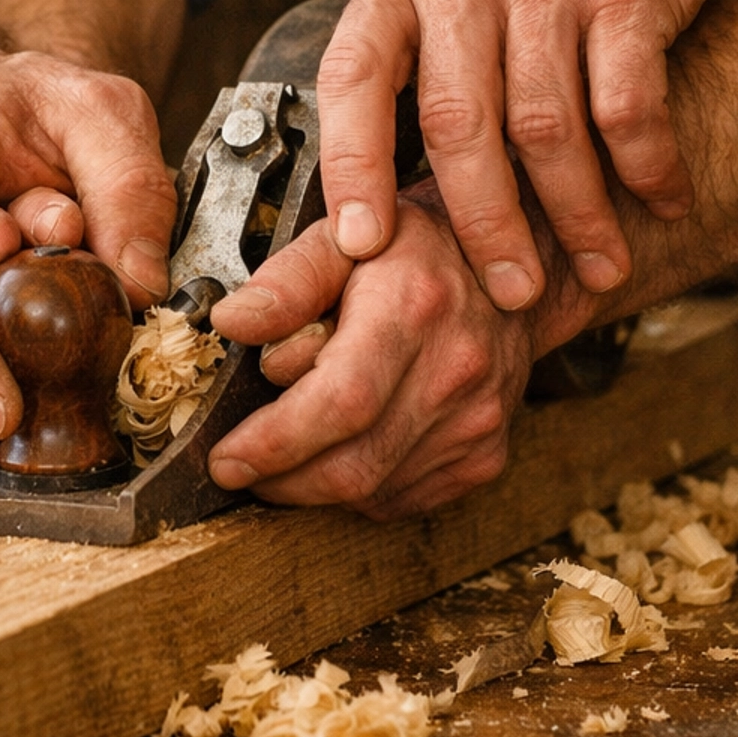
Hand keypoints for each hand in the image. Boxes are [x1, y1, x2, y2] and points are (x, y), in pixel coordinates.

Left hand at [205, 189, 543, 519]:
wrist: (510, 271)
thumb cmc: (416, 250)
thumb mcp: (344, 237)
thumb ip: (287, 280)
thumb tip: (232, 322)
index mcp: (414, 308)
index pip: (341, 402)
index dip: (276, 444)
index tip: (227, 458)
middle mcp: (455, 371)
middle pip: (354, 464)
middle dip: (281, 479)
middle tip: (239, 465)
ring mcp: (477, 421)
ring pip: (373, 491)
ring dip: (313, 486)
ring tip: (288, 450)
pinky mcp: (485, 455)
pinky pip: (402, 499)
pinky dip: (358, 490)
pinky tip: (342, 450)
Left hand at [313, 0, 737, 311]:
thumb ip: (417, 12)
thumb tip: (389, 131)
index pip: (354, 76)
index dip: (350, 168)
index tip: (358, 244)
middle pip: (458, 126)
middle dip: (482, 225)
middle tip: (507, 288)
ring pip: (546, 130)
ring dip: (574, 214)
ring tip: (597, 264)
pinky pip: (629, 102)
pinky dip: (646, 164)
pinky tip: (659, 195)